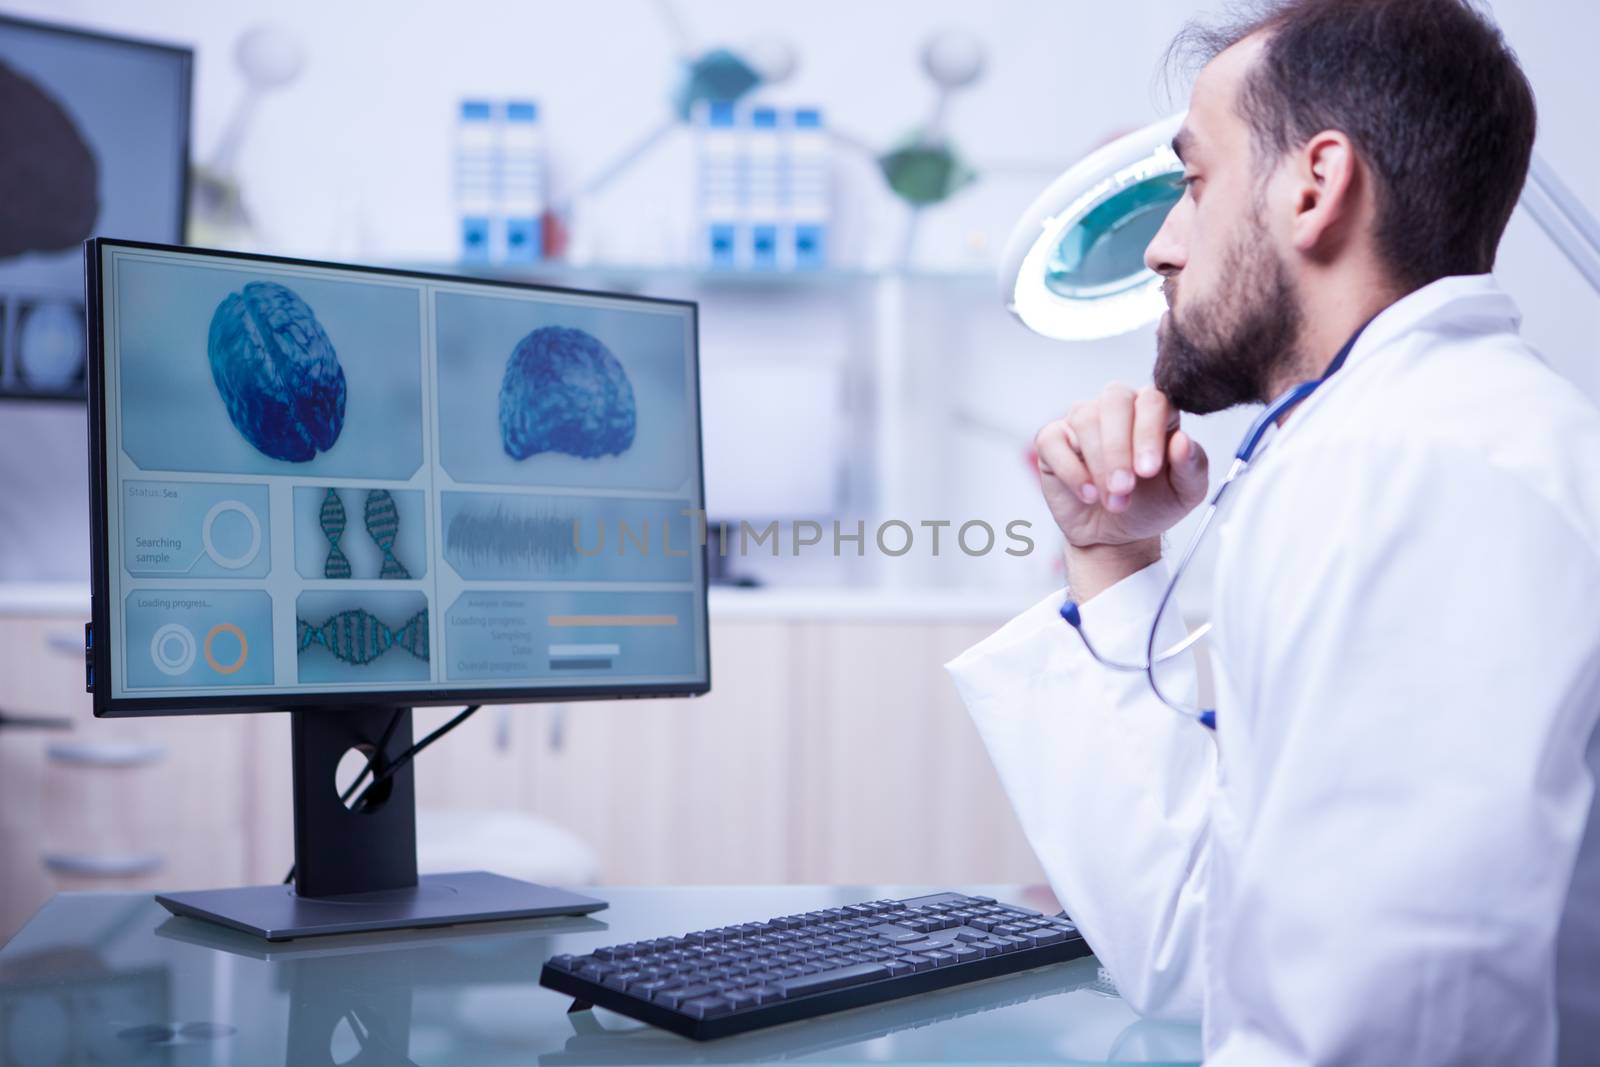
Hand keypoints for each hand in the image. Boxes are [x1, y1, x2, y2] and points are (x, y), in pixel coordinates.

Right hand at [1034, 384, 1209, 596]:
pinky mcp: (1052, 439)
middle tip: (1125, 488)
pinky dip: (1072, 472)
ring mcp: (1082, 420)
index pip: (1152, 401)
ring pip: (1085, 420)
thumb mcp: (1184, 493)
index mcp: (1154, 411)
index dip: (1148, 433)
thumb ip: (1192, 466)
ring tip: (1113, 501)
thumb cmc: (1151, 505)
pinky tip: (1088, 494)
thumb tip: (1182, 441)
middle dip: (1119, 448)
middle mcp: (1118, 407)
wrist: (1116, 535)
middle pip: (1114, 401)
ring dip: (1099, 466)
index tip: (1148, 471)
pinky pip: (1054, 441)